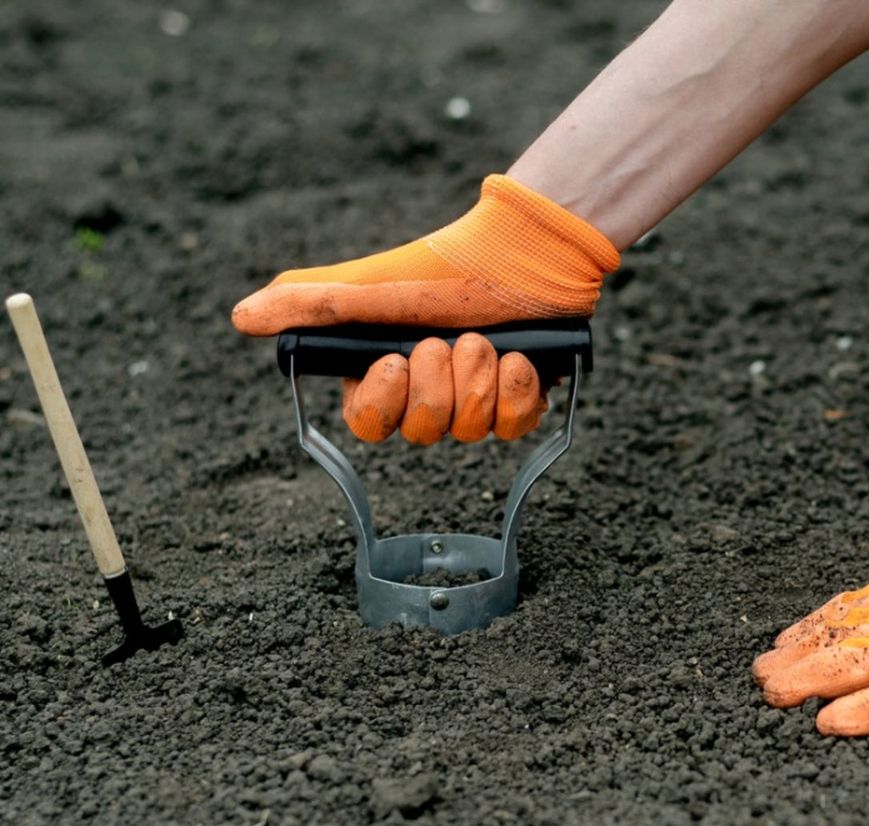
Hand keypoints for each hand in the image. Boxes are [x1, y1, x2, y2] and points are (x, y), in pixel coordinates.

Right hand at [230, 174, 617, 443]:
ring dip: (478, 378)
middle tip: (446, 341)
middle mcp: (430, 392)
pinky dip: (517, 389)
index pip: (369, 424)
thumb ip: (311, 303)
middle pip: (423, 431)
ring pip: (470, 430)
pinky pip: (514, 427)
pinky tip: (518, 357)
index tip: (395, 362)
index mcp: (386, 372)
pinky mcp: (519, 399)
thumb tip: (243, 317)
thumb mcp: (370, 284)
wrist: (525, 250)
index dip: (383, 401)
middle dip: (436, 383)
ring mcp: (476, 398)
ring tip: (485, 340)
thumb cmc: (443, 266)